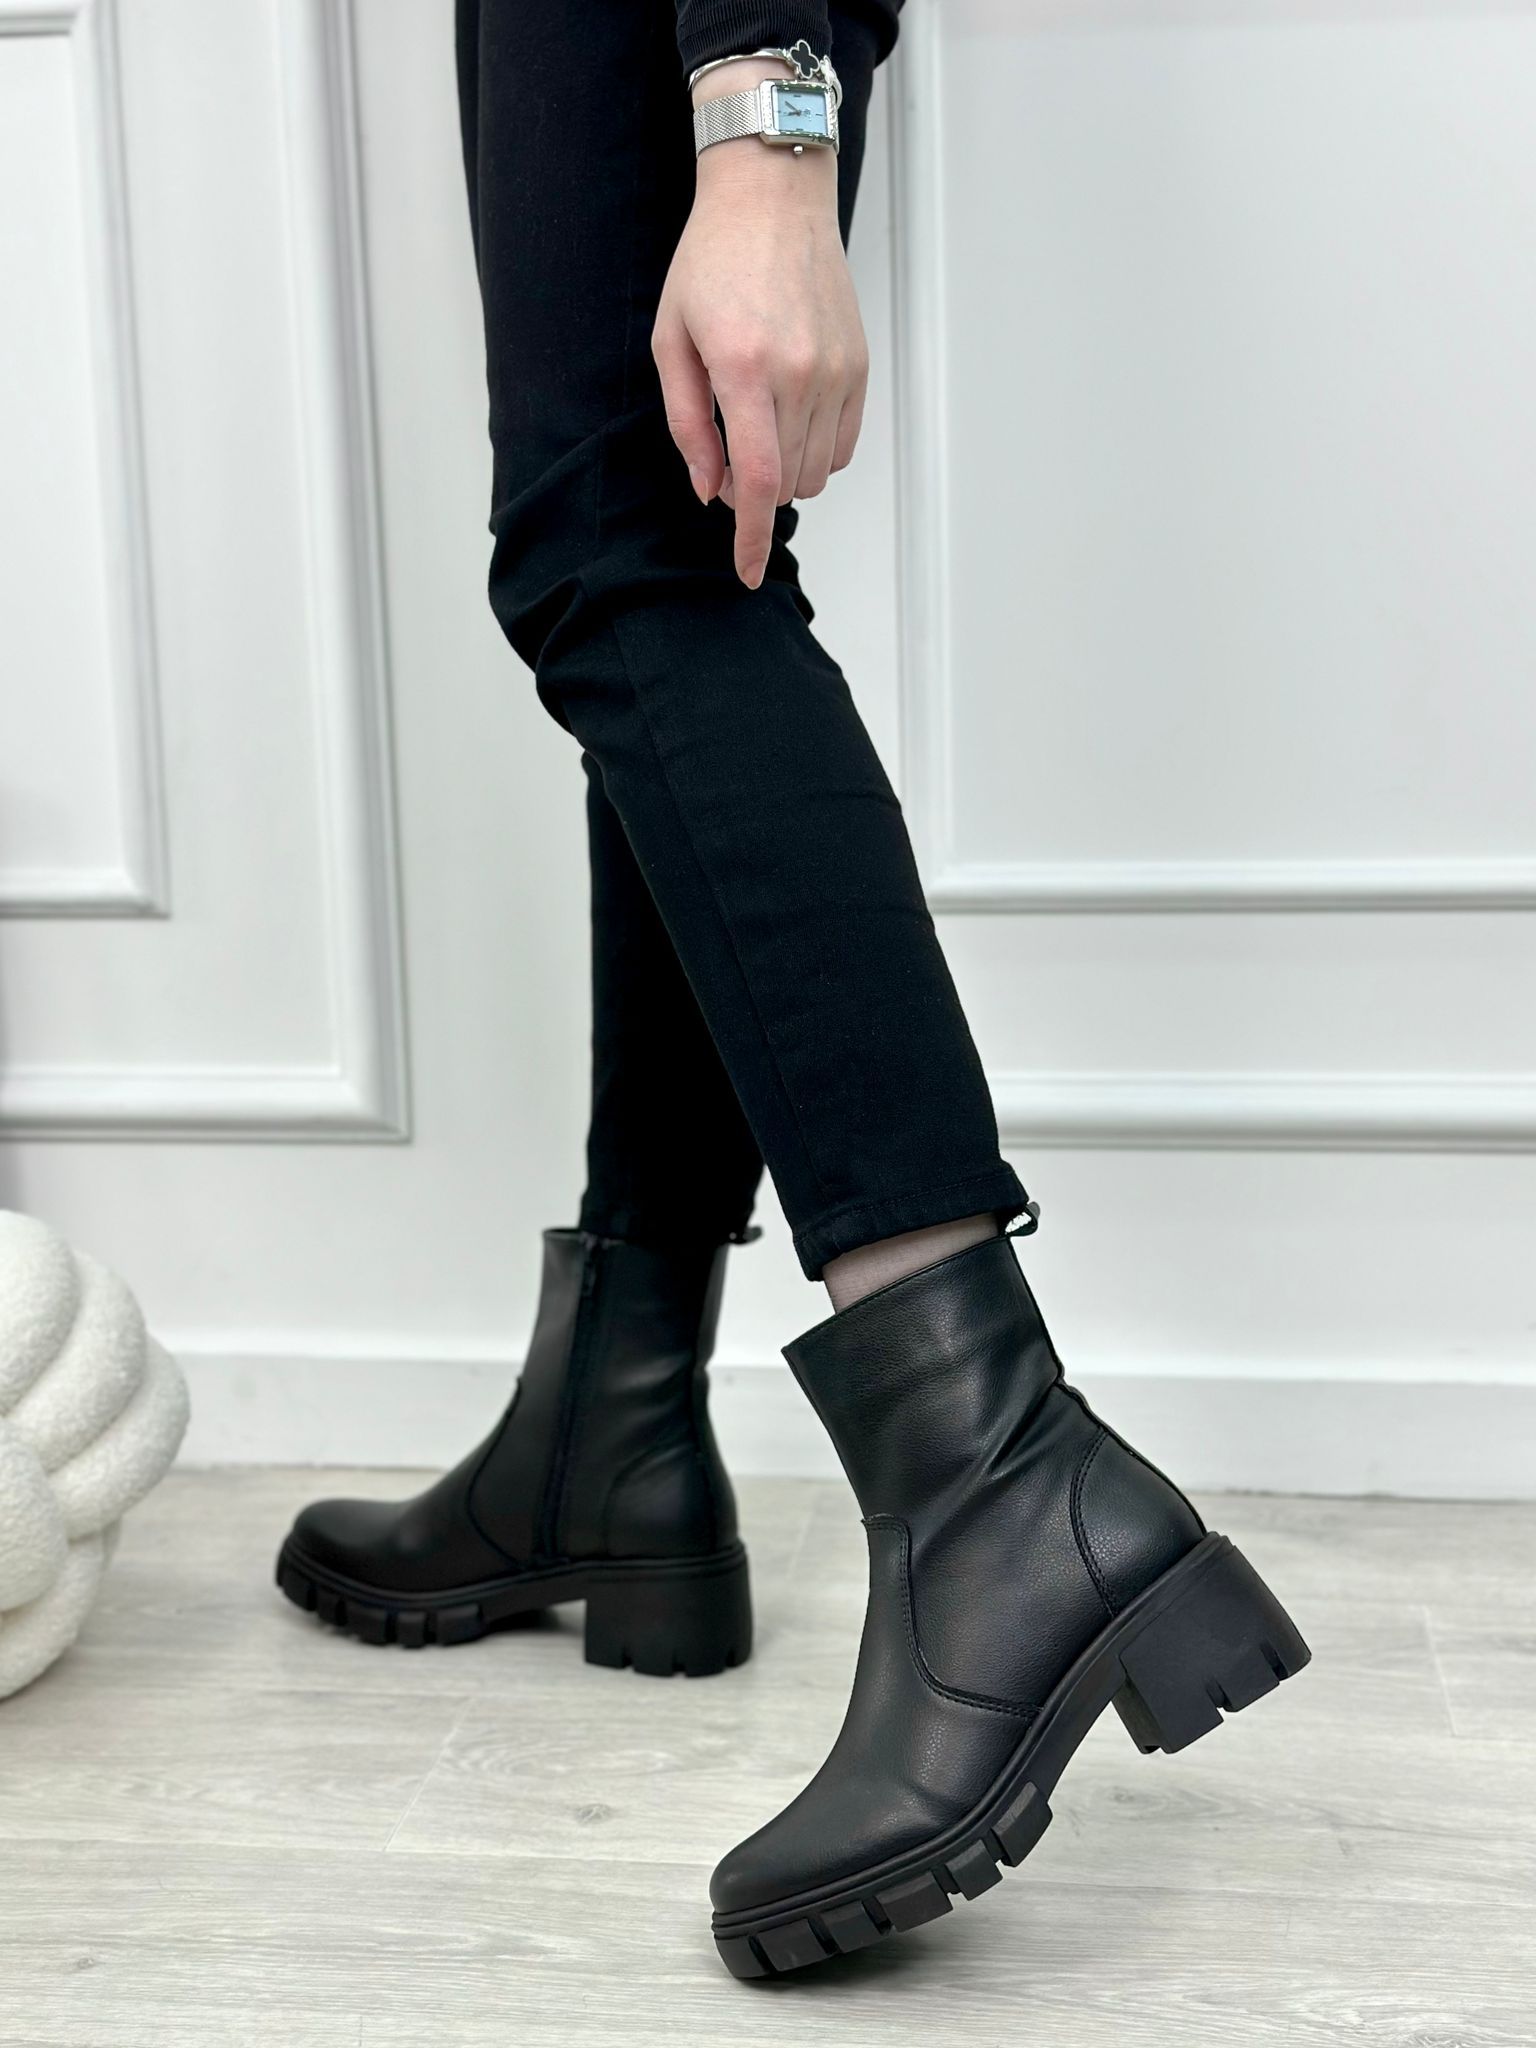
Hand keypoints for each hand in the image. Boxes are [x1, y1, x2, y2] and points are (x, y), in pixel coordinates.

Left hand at [652, 61, 869, 588]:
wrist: (771, 198)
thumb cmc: (710, 263)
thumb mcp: (672, 342)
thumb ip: (689, 424)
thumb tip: (710, 490)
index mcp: (744, 369)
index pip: (755, 482)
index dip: (749, 538)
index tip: (745, 573)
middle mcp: (799, 374)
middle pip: (785, 484)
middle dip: (752, 493)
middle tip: (726, 452)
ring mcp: (836, 371)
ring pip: (815, 472)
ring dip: (783, 472)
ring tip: (757, 425)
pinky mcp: (858, 366)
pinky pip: (841, 446)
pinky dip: (814, 452)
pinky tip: (790, 418)